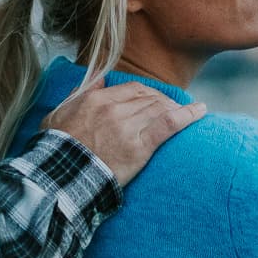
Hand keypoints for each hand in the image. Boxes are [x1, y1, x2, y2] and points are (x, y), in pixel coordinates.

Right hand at [43, 81, 205, 186]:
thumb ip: (79, 94)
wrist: (62, 178)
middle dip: (164, 102)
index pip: (133, 89)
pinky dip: (188, 115)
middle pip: (149, 98)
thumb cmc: (57, 151)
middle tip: (173, 110)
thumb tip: (96, 79)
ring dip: (176, 110)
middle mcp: (114, 109)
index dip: (148, 94)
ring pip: (160, 108)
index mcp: (97, 100)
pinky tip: (201, 111)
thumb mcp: (57, 116)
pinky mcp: (140, 147)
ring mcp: (128, 127)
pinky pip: (169, 124)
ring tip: (188, 114)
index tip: (155, 101)